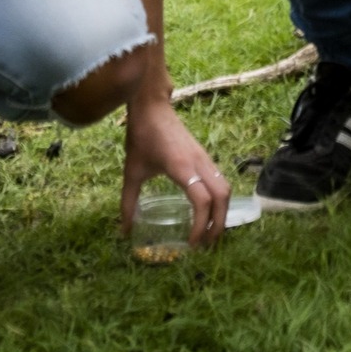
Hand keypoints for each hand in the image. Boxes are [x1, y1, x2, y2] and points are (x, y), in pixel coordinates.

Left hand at [120, 100, 230, 250]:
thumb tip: (125, 232)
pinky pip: (220, 181)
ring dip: (222, 212)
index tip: (191, 243)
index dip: (200, 226)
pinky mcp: (205, 156)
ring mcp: (205, 158)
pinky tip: (208, 211)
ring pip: (225, 189)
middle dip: (218, 224)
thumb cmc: (141, 137)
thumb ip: (128, 203)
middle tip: (206, 245)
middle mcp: (199, 163)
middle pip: (222, 198)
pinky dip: (219, 200)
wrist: (152, 106)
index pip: (202, 201)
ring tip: (210, 231)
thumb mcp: (131, 172)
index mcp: (182, 167)